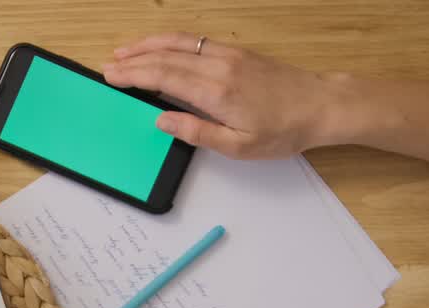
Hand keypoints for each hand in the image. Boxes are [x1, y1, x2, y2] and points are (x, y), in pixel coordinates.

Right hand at [103, 33, 340, 159]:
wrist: (320, 105)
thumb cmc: (283, 130)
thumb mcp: (239, 146)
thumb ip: (197, 132)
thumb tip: (162, 121)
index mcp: (216, 93)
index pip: (163, 78)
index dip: (134, 76)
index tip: (112, 76)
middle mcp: (219, 67)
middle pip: (166, 57)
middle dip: (133, 59)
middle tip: (108, 65)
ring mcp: (228, 55)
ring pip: (179, 42)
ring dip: (148, 44)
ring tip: (124, 50)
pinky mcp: (237, 51)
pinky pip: (195, 40)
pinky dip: (171, 40)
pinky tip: (160, 45)